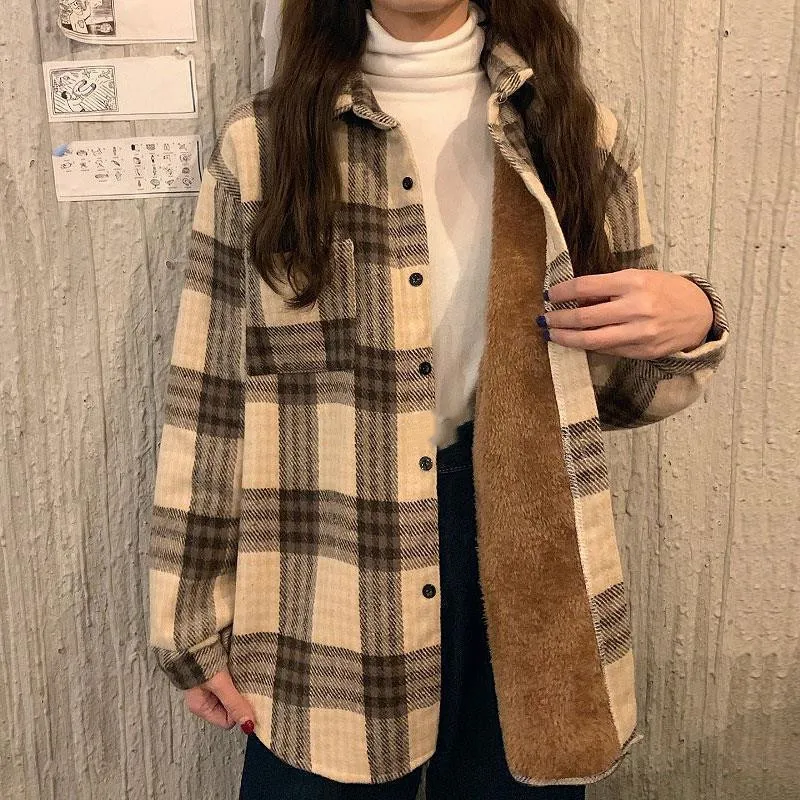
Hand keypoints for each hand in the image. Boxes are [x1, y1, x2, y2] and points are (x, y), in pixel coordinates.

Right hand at [184, 668, 255, 733]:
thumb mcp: (219, 684)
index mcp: (201, 707)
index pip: (227, 721)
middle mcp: (205, 699)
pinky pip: (230, 681)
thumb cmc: (200, 661)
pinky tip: (242, 668)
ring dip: (240, 686)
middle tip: (250, 687)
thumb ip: (234, 703)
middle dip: (240, 699)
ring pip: (232, 693)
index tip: (248, 700)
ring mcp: (209, 686)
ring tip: (247, 676)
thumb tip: (249, 725)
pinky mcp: (215, 673)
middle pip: (230, 708)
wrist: (191, 636)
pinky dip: (237, 676)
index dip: (238, 712)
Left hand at [539, 269, 713, 358]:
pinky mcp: (642, 351)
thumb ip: (608, 287)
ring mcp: (639, 333)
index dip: (562, 292)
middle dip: (559, 319)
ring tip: (552, 335)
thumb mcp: (638, 278)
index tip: (549, 296)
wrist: (699, 314)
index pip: (585, 286)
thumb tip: (573, 297)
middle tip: (544, 319)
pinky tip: (577, 342)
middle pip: (584, 317)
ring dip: (566, 338)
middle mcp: (636, 308)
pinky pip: (607, 349)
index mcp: (633, 282)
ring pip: (591, 339)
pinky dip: (588, 345)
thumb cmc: (665, 291)